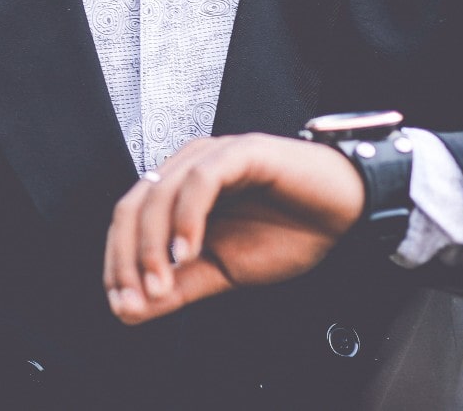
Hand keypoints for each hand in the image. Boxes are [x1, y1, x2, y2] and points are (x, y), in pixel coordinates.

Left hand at [103, 133, 363, 323]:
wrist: (346, 213)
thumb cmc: (289, 232)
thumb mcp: (223, 271)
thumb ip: (178, 287)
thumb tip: (128, 311)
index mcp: (178, 191)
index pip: (128, 222)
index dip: (117, 262)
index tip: (121, 304)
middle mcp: (188, 167)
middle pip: (134, 206)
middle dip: (128, 257)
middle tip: (136, 298)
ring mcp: (213, 156)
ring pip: (160, 192)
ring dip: (153, 243)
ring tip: (162, 282)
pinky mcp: (242, 151)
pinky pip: (202, 180)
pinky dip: (188, 217)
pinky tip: (189, 250)